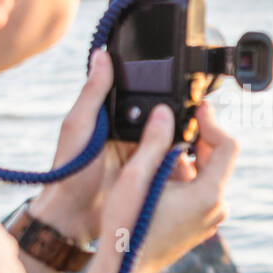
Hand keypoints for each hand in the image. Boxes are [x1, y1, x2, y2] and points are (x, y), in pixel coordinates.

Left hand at [31, 47, 194, 245]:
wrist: (72, 218)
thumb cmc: (69, 172)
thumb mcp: (80, 126)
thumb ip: (93, 93)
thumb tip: (101, 54)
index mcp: (108, 117)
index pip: (137, 93)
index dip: (155, 84)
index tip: (177, 74)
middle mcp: (126, 133)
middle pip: (158, 114)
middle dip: (176, 111)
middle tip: (200, 103)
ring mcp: (140, 155)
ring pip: (169, 137)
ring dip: (182, 133)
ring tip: (203, 125)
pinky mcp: (150, 175)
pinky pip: (170, 161)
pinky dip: (181, 157)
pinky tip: (194, 152)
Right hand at [97, 98, 237, 272]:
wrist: (122, 272)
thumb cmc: (127, 227)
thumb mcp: (137, 176)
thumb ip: (154, 141)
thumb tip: (164, 113)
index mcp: (209, 195)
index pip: (228, 146)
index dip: (213, 122)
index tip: (197, 108)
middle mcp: (215, 209)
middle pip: (217, 161)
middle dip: (196, 139)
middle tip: (172, 124)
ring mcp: (207, 221)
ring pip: (205, 177)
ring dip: (185, 160)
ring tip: (155, 153)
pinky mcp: (196, 228)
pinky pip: (197, 194)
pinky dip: (182, 179)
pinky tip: (155, 178)